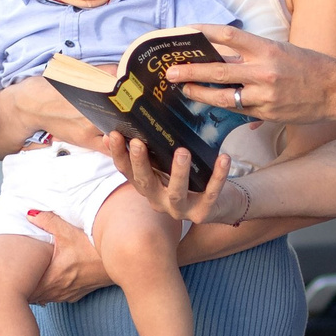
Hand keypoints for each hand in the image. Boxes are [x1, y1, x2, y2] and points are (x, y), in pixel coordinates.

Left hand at [20, 211, 113, 301]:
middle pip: (36, 295)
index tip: (9, 279)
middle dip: (27, 289)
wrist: (120, 260)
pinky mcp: (81, 294)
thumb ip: (47, 221)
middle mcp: (61, 289)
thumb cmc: (93, 246)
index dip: (19, 284)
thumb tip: (29, 213)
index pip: (29, 288)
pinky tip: (51, 285)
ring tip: (29, 283)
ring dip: (39, 292)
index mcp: (54, 276)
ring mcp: (72, 293)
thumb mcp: (68, 231)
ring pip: (48, 298)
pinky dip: (53, 293)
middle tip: (14, 282)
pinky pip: (61, 297)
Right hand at [96, 131, 252, 226]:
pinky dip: (217, 176)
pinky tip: (223, 158)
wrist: (219, 205)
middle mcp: (158, 201)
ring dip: (178, 172)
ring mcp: (180, 209)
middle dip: (140, 163)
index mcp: (147, 187)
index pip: (127, 171)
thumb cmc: (189, 179)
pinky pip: (211, 193)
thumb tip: (133, 124)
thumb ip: (152, 153)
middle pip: (145, 183)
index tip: (112, 135)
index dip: (118, 154)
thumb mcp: (166, 167)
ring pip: (176, 193)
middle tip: (138, 143)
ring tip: (182, 152)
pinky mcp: (202, 212)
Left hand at [164, 25, 335, 121]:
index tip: (184, 31)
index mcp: (266, 48)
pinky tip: (209, 103)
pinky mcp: (268, 113)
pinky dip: (222, 106)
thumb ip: (251, 52)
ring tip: (184, 90)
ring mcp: (265, 94)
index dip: (203, 32)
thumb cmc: (307, 65)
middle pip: (218, 69)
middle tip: (170, 72)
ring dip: (200, 93)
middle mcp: (264, 70)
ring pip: (223, 95)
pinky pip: (239, 110)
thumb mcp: (280, 49)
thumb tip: (220, 52)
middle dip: (190, 71)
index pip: (227, 35)